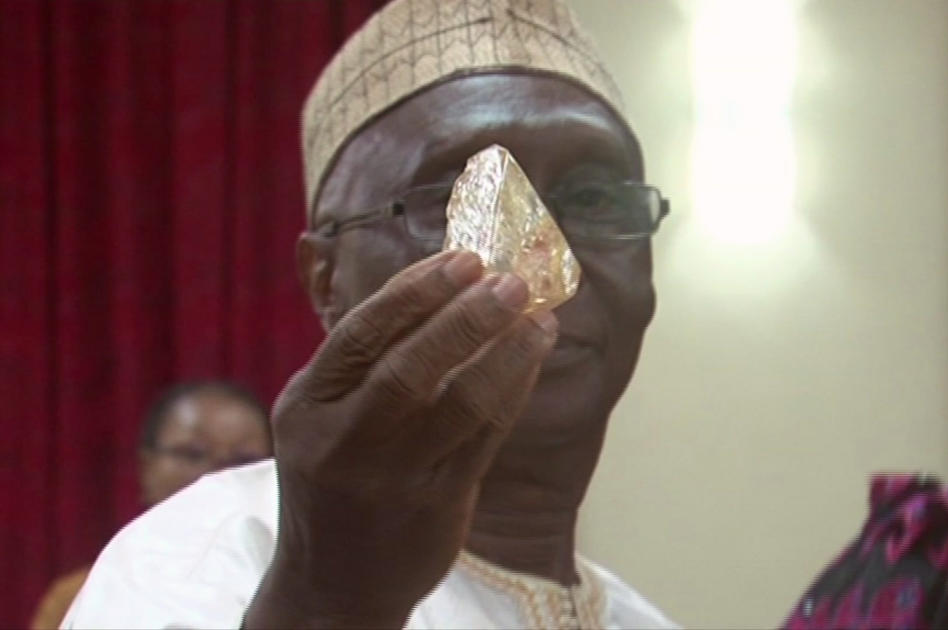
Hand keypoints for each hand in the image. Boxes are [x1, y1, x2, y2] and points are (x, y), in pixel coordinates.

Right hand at [244, 251, 556, 628]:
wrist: (332, 584)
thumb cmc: (333, 483)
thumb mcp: (320, 420)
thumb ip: (363, 365)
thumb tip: (437, 290)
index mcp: (307, 406)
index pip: (361, 334)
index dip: (416, 291)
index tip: (463, 259)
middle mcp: (345, 440)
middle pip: (410, 366)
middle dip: (468, 317)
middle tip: (511, 281)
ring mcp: (393, 477)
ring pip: (462, 402)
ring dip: (507, 353)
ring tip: (537, 318)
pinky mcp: (437, 504)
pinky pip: (487, 435)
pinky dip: (514, 390)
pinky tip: (531, 359)